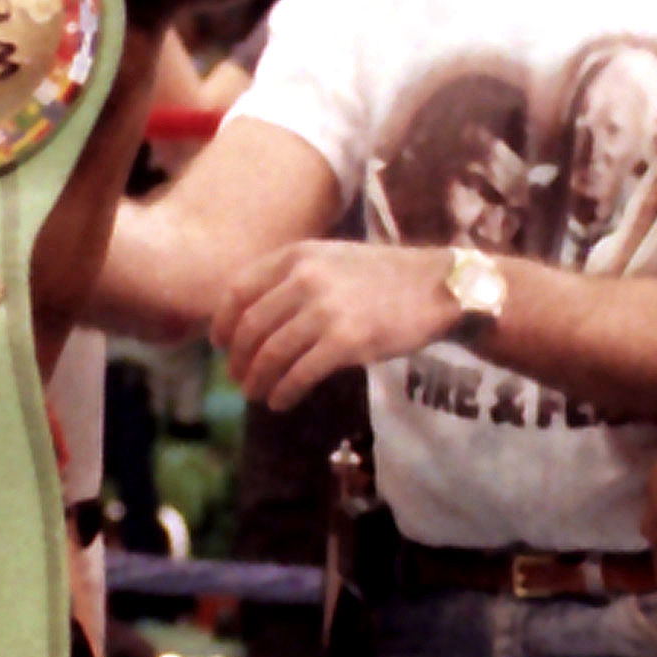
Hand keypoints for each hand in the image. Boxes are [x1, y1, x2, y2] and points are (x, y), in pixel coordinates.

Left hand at [216, 238, 465, 406]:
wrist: (437, 287)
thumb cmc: (382, 277)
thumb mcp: (330, 259)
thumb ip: (291, 278)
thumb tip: (250, 317)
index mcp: (297, 256)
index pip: (239, 291)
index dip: (222, 323)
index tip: (219, 344)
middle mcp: (305, 279)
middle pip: (251, 327)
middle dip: (238, 358)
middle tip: (237, 377)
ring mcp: (326, 310)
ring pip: (271, 354)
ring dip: (257, 379)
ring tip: (255, 393)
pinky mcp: (346, 341)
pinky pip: (300, 374)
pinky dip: (283, 391)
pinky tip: (280, 401)